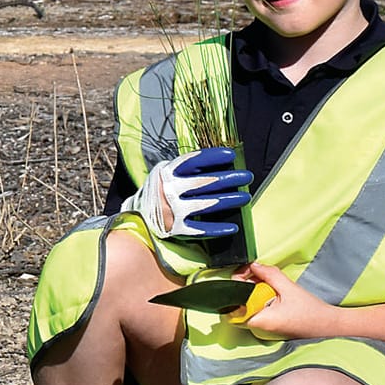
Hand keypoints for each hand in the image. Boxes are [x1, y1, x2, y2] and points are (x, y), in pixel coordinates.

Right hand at [128, 146, 251, 239]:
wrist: (138, 215)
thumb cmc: (159, 191)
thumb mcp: (166, 173)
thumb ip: (185, 169)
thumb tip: (217, 165)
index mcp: (167, 173)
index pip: (193, 161)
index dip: (213, 157)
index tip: (231, 155)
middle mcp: (169, 191)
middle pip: (204, 183)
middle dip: (229, 179)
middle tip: (246, 177)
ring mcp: (172, 210)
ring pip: (206, 204)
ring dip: (229, 200)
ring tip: (245, 197)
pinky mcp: (176, 228)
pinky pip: (200, 229)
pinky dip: (218, 229)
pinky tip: (233, 227)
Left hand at [233, 262, 340, 339]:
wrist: (328, 324)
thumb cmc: (312, 312)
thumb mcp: (289, 287)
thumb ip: (269, 274)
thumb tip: (253, 266)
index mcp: (261, 321)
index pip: (233, 307)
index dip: (234, 289)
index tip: (243, 275)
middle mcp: (259, 327)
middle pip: (239, 304)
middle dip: (245, 286)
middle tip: (257, 273)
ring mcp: (263, 328)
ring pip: (248, 306)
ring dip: (254, 291)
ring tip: (267, 282)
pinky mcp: (269, 325)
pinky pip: (257, 310)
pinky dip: (261, 298)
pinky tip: (272, 292)